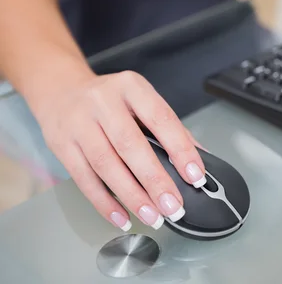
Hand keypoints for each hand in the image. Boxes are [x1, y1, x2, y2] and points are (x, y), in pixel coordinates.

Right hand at [34, 70, 205, 231]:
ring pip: (106, 165)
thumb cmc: (110, 100)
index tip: (195, 175)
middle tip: (173, 205)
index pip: (161, 119)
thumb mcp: (140, 100)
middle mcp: (103, 102)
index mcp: (131, 87)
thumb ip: (169, 127)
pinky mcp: (61, 145)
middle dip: (155, 180)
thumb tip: (199, 156)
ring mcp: (79, 123)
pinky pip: (84, 179)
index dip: (180, 149)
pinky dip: (105, 203)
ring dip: (132, 196)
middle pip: (131, 146)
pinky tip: (122, 217)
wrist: (60, 91)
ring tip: (152, 216)